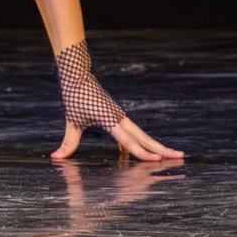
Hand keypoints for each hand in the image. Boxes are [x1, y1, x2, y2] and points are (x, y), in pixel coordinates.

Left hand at [51, 40, 182, 166]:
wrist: (77, 75)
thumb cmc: (75, 96)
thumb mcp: (71, 120)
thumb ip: (68, 142)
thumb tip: (56, 157)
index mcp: (111, 121)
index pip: (130, 142)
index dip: (143, 153)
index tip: (158, 160)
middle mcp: (120, 119)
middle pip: (145, 138)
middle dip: (162, 149)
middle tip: (180, 156)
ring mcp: (120, 117)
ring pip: (142, 135)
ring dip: (155, 145)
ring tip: (171, 154)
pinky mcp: (117, 116)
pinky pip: (131, 133)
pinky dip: (138, 143)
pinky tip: (138, 152)